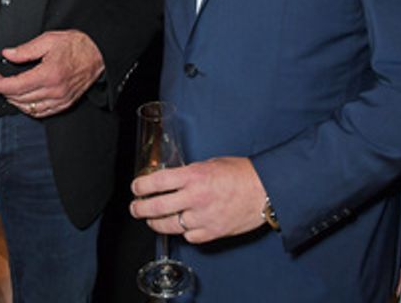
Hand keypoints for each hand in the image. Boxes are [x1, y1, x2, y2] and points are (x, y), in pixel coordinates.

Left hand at [0, 29, 103, 117]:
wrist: (98, 52)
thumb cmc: (77, 45)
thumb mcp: (48, 40)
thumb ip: (25, 49)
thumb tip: (8, 54)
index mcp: (49, 74)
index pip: (16, 86)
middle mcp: (55, 90)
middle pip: (19, 98)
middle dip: (2, 90)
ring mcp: (60, 99)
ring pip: (29, 108)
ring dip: (13, 101)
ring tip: (6, 90)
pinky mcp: (65, 103)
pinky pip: (42, 112)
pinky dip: (28, 108)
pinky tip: (22, 100)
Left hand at [129, 157, 267, 243]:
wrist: (266, 190)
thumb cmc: (241, 174)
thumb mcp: (210, 164)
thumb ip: (190, 173)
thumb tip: (173, 180)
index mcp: (193, 176)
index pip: (156, 182)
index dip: (140, 186)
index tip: (136, 187)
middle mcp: (195, 197)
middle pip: (156, 207)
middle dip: (139, 209)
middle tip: (135, 208)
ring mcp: (202, 218)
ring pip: (168, 226)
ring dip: (155, 223)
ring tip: (151, 219)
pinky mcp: (212, 233)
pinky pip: (188, 236)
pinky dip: (183, 232)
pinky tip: (181, 226)